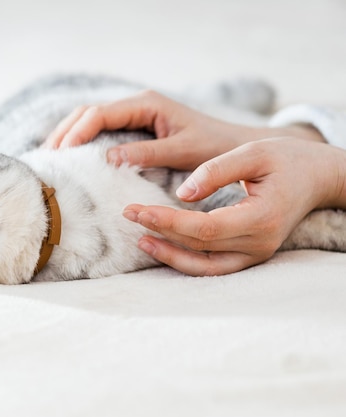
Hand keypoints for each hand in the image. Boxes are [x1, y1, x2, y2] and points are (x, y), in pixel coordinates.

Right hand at [44, 90, 324, 169]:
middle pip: (88, 113)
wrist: (238, 149)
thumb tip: (108, 158)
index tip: (61, 154)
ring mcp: (135, 117)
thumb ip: (147, 154)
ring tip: (53, 160)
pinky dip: (83, 143)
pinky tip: (73, 160)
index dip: (76, 132)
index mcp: (147, 105)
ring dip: (70, 137)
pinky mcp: (136, 130)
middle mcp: (138, 106)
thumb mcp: (183, 151)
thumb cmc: (215, 148)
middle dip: (65, 133)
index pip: (99, 113)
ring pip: (91, 121)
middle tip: (48, 158)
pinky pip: (102, 132)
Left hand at [123, 137, 345, 274]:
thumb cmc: (287, 160)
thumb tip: (181, 193)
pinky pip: (212, 266)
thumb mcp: (254, 152)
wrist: (318, 177)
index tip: (136, 208)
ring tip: (140, 237)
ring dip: (169, 255)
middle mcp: (258, 244)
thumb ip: (216, 171)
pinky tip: (161, 246)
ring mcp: (255, 254)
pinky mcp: (249, 254)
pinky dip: (185, 260)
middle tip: (128, 213)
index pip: (203, 229)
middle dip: (160, 231)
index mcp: (260, 219)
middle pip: (199, 247)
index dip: (167, 221)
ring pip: (204, 266)